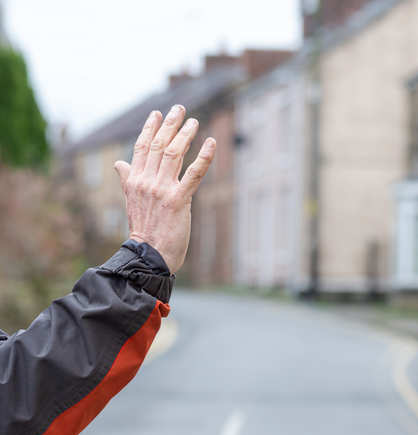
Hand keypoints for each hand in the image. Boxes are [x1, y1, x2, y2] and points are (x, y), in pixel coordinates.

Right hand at [113, 105, 215, 273]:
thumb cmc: (144, 230)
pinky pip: (194, 173)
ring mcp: (162, 190)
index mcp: (134, 181)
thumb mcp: (132, 202)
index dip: (150, 128)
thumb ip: (128, 180)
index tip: (157, 113)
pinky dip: (204, 157)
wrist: (149, 256)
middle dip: (169, 124)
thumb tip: (119, 164)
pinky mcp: (178, 200)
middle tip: (179, 108)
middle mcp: (146, 182)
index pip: (142, 148)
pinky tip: (211, 143)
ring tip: (194, 122)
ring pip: (174, 154)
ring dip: (185, 135)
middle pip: (159, 145)